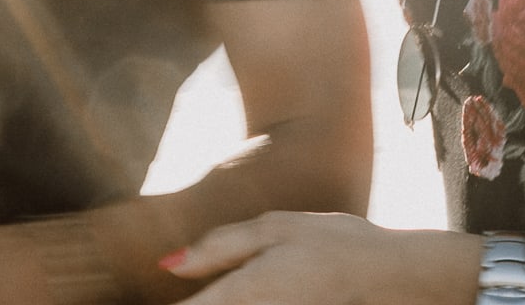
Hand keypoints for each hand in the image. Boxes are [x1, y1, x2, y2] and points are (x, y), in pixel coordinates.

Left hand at [163, 212, 472, 304]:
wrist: (390, 274)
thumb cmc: (334, 242)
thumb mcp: (274, 228)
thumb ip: (219, 247)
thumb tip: (169, 264)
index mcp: (244, 290)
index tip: (134, 304)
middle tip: (186, 289)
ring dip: (213, 304)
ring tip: (209, 290)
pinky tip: (231, 294)